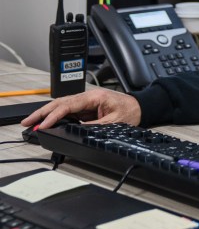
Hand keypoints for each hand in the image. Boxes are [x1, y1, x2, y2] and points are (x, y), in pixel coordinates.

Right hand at [20, 89, 141, 128]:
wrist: (140, 107)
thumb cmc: (130, 111)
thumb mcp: (114, 121)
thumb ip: (95, 126)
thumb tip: (76, 131)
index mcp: (94, 97)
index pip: (68, 105)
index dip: (54, 116)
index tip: (43, 125)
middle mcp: (88, 97)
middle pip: (60, 103)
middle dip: (43, 112)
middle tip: (28, 121)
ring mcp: (86, 102)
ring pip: (62, 106)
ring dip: (46, 113)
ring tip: (32, 122)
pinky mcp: (86, 107)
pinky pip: (68, 110)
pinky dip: (55, 115)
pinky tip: (47, 121)